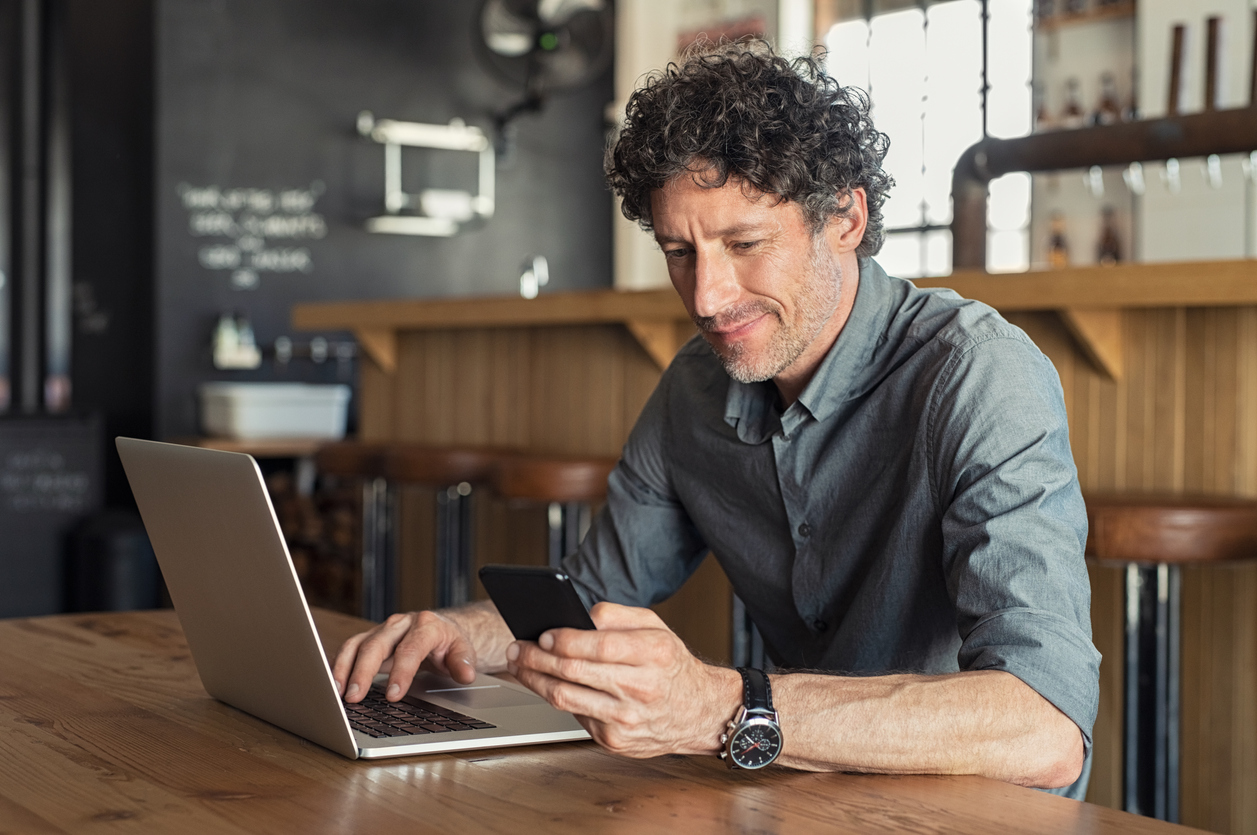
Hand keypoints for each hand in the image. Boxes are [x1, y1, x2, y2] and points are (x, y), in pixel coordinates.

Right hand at [332, 610, 476, 702]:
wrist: (441, 628)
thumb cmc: (449, 642)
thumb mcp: (463, 650)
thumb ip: (464, 662)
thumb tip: (465, 674)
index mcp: (426, 625)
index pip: (411, 649)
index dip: (401, 672)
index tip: (394, 695)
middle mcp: (401, 624)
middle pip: (377, 644)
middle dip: (364, 671)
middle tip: (355, 696)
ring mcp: (383, 630)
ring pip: (358, 644)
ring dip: (345, 668)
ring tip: (337, 692)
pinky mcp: (370, 638)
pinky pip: (350, 649)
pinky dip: (339, 665)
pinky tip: (334, 685)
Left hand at [506, 602, 740, 757]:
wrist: (698, 713)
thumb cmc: (672, 665)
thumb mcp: (656, 627)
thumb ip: (617, 615)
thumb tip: (578, 615)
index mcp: (653, 653)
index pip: (598, 645)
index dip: (564, 639)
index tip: (542, 634)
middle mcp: (640, 689)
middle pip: (574, 672)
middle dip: (536, 658)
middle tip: (518, 648)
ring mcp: (626, 719)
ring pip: (565, 698)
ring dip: (535, 679)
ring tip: (521, 665)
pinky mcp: (614, 740)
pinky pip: (574, 715)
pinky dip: (556, 697)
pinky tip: (544, 684)